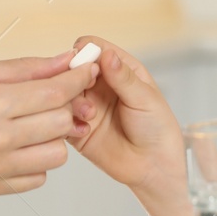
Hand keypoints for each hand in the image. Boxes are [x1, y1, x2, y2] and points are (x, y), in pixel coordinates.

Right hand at [0, 50, 97, 195]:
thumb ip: (28, 69)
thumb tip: (67, 61)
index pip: (55, 93)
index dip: (78, 79)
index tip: (88, 70)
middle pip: (61, 123)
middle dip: (65, 106)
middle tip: (53, 96)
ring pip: (57, 155)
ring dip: (52, 137)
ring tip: (32, 123)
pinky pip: (37, 178)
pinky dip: (35, 161)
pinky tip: (17, 145)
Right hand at [65, 36, 194, 215]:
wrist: (153, 167)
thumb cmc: (157, 128)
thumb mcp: (144, 99)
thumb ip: (123, 77)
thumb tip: (107, 54)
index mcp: (118, 69)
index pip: (94, 48)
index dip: (84, 52)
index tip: (82, 62)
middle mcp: (99, 85)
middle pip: (73, 68)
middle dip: (71, 76)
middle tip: (78, 88)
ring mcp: (86, 105)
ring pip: (63, 92)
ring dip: (69, 100)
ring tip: (88, 114)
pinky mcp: (76, 127)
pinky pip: (59, 118)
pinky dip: (63, 120)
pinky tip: (81, 129)